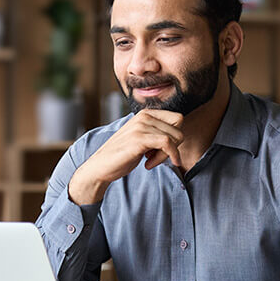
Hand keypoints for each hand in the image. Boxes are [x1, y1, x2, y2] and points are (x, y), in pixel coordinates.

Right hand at [69, 110, 183, 204]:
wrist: (100, 166)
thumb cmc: (122, 155)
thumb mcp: (142, 138)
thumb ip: (157, 133)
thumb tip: (179, 136)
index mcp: (145, 114)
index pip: (177, 119)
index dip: (174, 137)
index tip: (161, 150)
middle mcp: (144, 116)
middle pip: (179, 128)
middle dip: (173, 147)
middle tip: (155, 157)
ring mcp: (141, 126)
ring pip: (174, 137)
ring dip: (166, 155)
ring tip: (150, 161)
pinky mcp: (139, 138)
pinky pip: (167, 144)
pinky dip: (166, 157)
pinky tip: (149, 165)